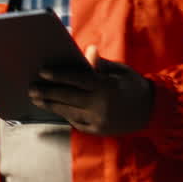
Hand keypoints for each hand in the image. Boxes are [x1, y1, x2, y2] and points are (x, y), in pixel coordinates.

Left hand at [30, 45, 152, 134]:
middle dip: (47, 92)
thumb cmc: (132, 85)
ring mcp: (98, 121)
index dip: (58, 75)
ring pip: (68, 112)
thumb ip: (100, 64)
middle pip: (68, 97)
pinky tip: (53, 108)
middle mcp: (101, 105)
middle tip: (31, 88)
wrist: (151, 112)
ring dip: (51, 105)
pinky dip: (64, 114)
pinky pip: (75, 122)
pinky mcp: (97, 131)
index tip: (41, 72)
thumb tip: (87, 50)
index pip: (77, 79)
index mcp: (106, 86)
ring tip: (37, 99)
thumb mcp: (120, 70)